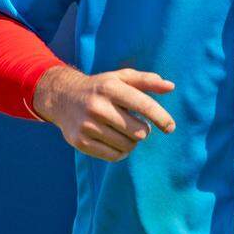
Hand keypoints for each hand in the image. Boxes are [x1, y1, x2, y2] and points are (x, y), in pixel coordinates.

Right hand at [32, 66, 175, 161]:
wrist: (63, 97)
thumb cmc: (101, 88)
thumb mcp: (121, 78)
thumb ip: (147, 80)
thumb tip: (171, 86)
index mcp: (110, 88)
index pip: (143, 105)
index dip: (161, 117)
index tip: (170, 128)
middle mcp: (98, 106)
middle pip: (139, 131)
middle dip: (143, 130)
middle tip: (135, 123)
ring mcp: (87, 126)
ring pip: (128, 145)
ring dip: (132, 141)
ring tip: (123, 130)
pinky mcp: (80, 142)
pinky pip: (114, 156)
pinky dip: (121, 151)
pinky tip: (116, 140)